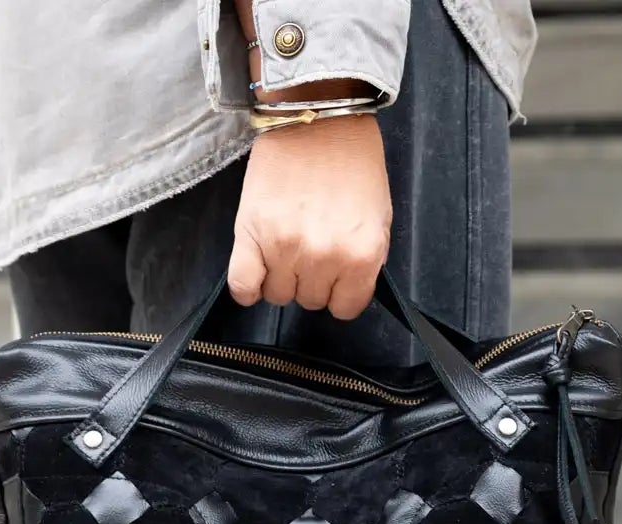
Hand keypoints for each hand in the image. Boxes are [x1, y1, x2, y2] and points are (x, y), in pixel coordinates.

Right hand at [228, 112, 391, 320]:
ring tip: (285, 245)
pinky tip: (256, 272)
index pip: (345, 308)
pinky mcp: (251, 234)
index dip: (339, 293)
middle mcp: (323, 257)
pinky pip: (242, 286)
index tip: (334, 276)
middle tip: (310, 246)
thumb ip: (363, 259)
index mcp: (361, 255)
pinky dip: (247, 287)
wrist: (318, 117)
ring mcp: (284, 247)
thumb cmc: (352, 162)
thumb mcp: (378, 217)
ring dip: (280, 277)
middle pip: (309, 301)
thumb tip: (345, 288)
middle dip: (311, 280)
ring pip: (277, 295)